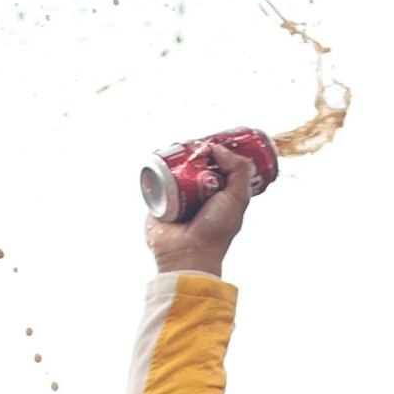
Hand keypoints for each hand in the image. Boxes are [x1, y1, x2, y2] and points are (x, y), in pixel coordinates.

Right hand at [146, 141, 255, 277]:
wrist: (187, 253)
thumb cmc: (216, 231)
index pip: (216, 166)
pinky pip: (154, 177)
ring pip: (174, 167)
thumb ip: (239, 171)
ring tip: (178, 147)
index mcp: (218, 194)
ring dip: (175, 154)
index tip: (213, 140)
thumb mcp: (238, 199)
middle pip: (194, 163)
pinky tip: (161, 154)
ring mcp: (176, 195)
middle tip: (193, 143)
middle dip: (193, 150)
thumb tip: (217, 147)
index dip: (215, 151)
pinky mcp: (157, 199)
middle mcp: (197, 193)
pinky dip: (156, 164)